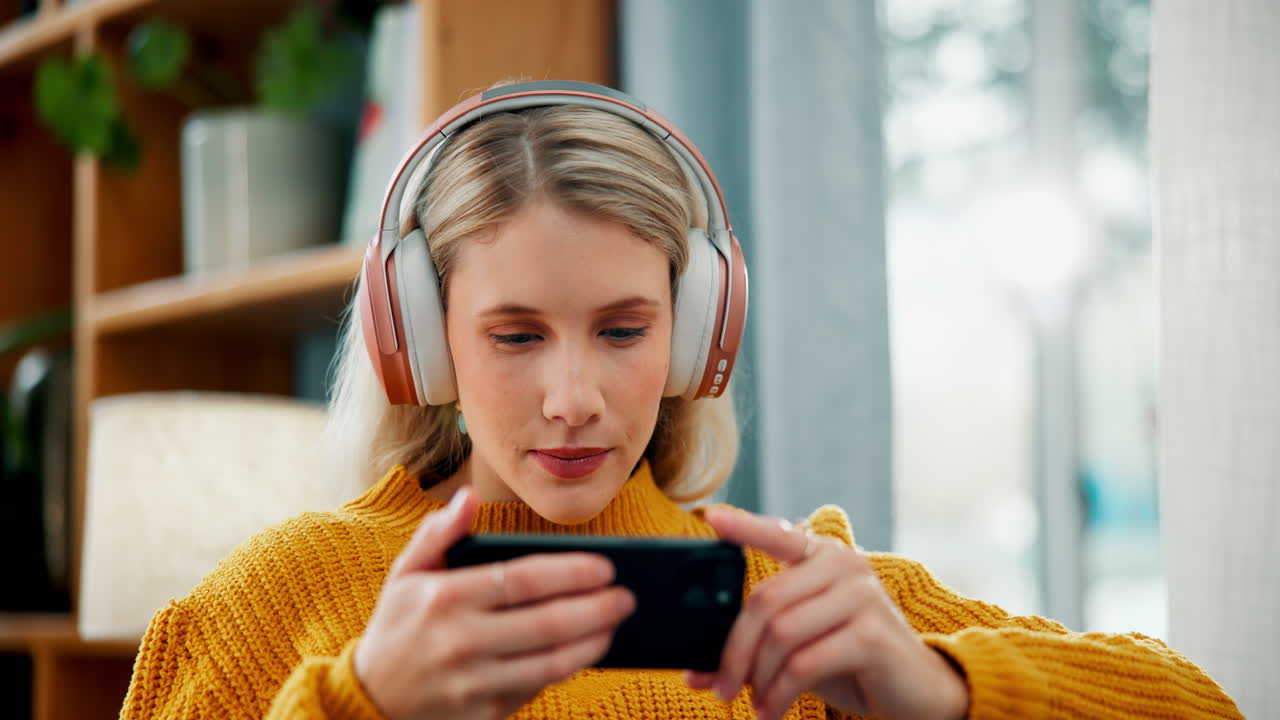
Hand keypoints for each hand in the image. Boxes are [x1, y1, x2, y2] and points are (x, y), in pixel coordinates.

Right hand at [354, 489, 635, 719]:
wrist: (371, 699)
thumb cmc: (398, 626)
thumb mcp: (406, 573)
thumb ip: (439, 532)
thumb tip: (468, 497)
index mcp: (445, 598)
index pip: (523, 580)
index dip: (571, 572)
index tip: (605, 566)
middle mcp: (460, 641)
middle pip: (547, 623)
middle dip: (597, 607)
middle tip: (626, 595)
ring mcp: (473, 682)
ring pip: (551, 662)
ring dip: (593, 641)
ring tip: (615, 622)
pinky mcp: (484, 714)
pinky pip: (538, 688)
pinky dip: (569, 668)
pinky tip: (587, 650)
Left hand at [686, 508, 968, 719]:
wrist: (918, 694)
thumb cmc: (852, 662)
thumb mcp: (798, 648)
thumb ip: (753, 648)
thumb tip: (695, 671)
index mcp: (824, 556)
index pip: (778, 533)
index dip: (743, 526)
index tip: (709, 517)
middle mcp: (844, 565)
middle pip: (765, 600)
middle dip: (734, 650)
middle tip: (718, 686)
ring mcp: (861, 595)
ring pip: (781, 633)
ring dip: (757, 677)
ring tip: (753, 704)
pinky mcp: (871, 634)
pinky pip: (805, 662)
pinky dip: (779, 692)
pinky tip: (771, 710)